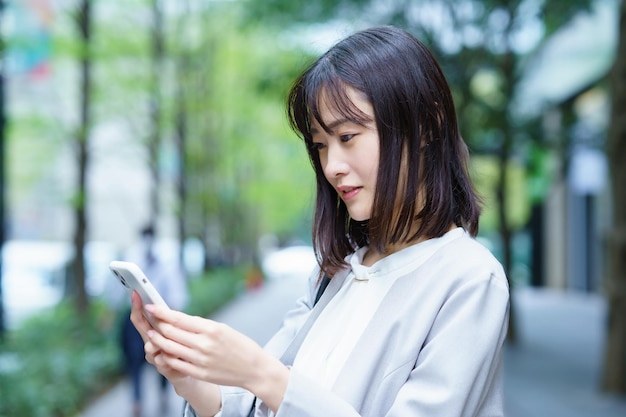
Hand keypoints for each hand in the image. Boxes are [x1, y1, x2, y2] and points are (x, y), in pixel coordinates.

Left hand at [144, 302, 288, 411]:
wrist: (253, 368)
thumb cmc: (240, 345)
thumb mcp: (223, 328)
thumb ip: (200, 325)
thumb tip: (179, 319)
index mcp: (211, 329)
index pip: (179, 318)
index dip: (162, 312)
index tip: (151, 306)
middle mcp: (204, 344)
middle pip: (170, 332)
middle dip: (157, 324)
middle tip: (149, 318)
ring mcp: (200, 360)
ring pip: (169, 348)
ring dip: (157, 340)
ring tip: (152, 334)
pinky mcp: (199, 373)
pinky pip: (175, 363)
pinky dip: (167, 355)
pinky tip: (163, 351)